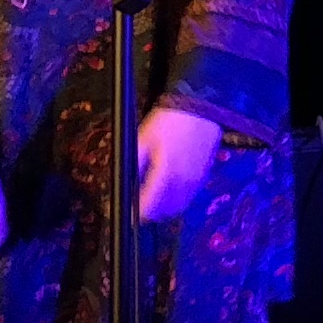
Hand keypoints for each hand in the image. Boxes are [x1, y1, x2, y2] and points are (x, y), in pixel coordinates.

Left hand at [132, 104, 221, 221]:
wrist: (200, 109)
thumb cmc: (168, 122)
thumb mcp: (142, 139)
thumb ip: (133, 166)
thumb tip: (124, 186)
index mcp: (166, 174)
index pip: (147, 207)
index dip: (131, 212)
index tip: (118, 208)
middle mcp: (183, 184)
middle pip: (162, 213)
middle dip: (146, 213)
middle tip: (132, 203)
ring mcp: (196, 182)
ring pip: (176, 209)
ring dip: (161, 211)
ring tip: (148, 200)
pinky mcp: (203, 178)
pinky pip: (187, 199)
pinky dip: (175, 202)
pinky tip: (166, 191)